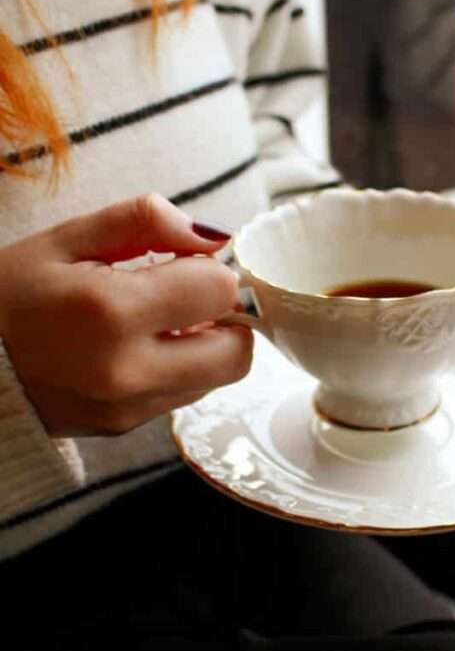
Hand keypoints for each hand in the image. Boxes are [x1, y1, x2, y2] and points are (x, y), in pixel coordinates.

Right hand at [0, 194, 251, 436]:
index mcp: (111, 312)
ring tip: (157, 319)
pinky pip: (183, 395)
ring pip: (217, 378)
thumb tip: (212, 236)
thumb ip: (143, 221)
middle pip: (237, 352)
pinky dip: (180, 367)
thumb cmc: (7, 294)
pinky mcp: (122, 428)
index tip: (186, 261)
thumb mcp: (66, 239)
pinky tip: (139, 345)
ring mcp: (126, 409)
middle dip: (226, 316)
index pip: (221, 291)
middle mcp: (127, 372)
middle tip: (188, 294)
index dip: (213, 269)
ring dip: (206, 344)